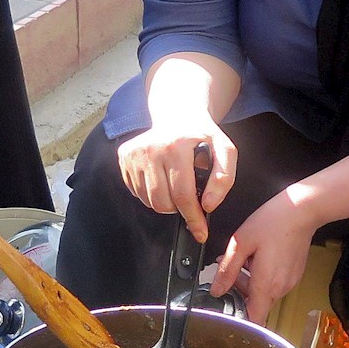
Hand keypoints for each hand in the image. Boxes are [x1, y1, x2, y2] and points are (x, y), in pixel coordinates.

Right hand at [118, 115, 238, 241]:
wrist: (177, 114)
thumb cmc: (202, 135)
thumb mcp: (224, 150)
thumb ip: (224, 177)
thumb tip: (208, 205)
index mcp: (176, 147)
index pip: (183, 194)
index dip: (193, 218)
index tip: (201, 233)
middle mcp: (150, 149)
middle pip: (163, 203)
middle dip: (180, 209)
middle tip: (190, 198)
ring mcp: (134, 154)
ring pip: (149, 201)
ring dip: (166, 203)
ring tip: (176, 185)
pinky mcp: (124, 158)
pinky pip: (137, 193)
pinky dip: (152, 194)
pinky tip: (162, 179)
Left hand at [210, 187, 320, 326]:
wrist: (302, 210)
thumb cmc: (273, 222)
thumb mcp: (241, 243)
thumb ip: (227, 270)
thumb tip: (217, 290)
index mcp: (266, 284)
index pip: (254, 319)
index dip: (240, 319)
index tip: (229, 308)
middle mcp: (281, 288)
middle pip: (257, 304)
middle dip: (241, 291)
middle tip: (233, 270)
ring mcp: (290, 281)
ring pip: (265, 293)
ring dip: (252, 282)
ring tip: (246, 258)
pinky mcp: (295, 274)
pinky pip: (275, 283)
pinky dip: (264, 275)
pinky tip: (260, 256)